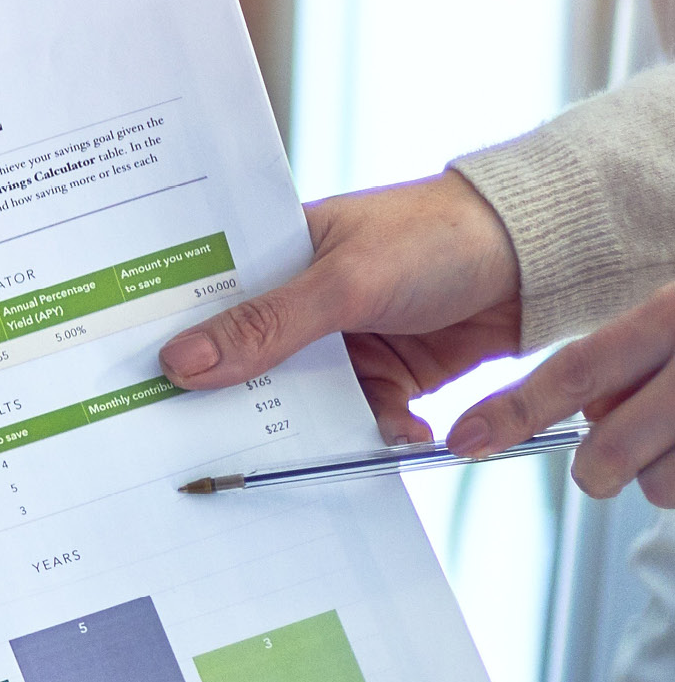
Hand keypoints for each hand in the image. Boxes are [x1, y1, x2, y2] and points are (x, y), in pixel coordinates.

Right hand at [155, 171, 525, 440]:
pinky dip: (373, 431)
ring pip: (299, 399)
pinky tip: (398, 432)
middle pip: (242, 363)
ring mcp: (339, 342)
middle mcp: (296, 300)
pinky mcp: (383, 374)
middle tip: (214, 442)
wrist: (544, 256)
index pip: (201, 300)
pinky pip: (357, 415)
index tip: (136, 387)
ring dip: (314, 426)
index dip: (167, 342)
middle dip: (235, 402)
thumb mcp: (346, 281)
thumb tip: (181, 363)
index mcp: (273, 253)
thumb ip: (267, 326)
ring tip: (327, 445)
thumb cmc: (439, 236)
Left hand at [446, 274, 674, 495]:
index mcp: (672, 312)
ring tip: (670, 444)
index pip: (575, 370)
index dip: (515, 413)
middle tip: (596, 466)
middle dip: (592, 469)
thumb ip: (630, 347)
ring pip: (656, 481)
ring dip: (650, 475)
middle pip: (612, 448)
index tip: (465, 440)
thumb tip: (588, 408)